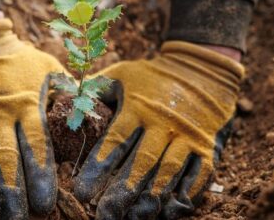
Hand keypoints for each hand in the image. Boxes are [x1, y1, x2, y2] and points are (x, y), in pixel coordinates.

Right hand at [0, 19, 65, 218]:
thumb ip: (67, 92)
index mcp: (28, 104)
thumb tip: (92, 109)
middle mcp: (0, 114)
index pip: (37, 146)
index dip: (41, 176)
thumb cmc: (17, 59)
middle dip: (13, 193)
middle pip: (7, 160)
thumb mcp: (49, 69)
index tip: (45, 204)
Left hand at [74, 41, 243, 218]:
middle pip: (141, 162)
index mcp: (139, 107)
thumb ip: (96, 88)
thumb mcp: (123, 73)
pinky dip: (185, 194)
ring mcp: (188, 136)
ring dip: (151, 197)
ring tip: (133, 217)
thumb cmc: (154, 75)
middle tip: (104, 216)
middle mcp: (163, 124)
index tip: (81, 192)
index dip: (98, 167)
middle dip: (122, 191)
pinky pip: (199, 174)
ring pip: (169, 171)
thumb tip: (66, 97)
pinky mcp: (207, 145)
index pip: (115, 141)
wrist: (201, 69)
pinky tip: (170, 211)